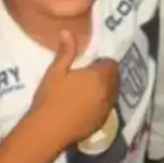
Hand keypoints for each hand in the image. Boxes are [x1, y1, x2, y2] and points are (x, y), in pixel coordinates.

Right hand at [30, 30, 118, 146]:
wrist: (48, 130)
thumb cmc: (51, 97)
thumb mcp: (55, 71)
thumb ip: (65, 52)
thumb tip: (68, 31)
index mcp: (99, 77)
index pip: (111, 64)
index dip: (102, 62)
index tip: (89, 63)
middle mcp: (108, 92)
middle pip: (114, 79)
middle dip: (105, 75)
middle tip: (88, 74)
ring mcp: (106, 109)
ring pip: (112, 94)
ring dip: (104, 89)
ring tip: (87, 89)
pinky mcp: (101, 122)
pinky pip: (106, 108)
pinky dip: (100, 104)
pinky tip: (85, 105)